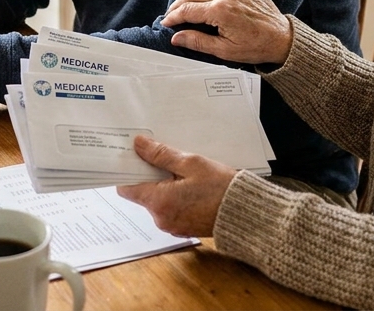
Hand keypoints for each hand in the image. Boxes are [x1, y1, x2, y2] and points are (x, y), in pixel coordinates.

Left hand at [116, 135, 237, 237]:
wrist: (246, 213)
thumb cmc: (221, 188)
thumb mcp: (191, 163)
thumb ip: (161, 154)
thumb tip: (138, 145)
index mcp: (160, 202)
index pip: (126, 188)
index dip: (127, 172)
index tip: (133, 158)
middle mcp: (161, 218)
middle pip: (141, 194)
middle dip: (150, 176)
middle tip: (164, 159)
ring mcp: (172, 226)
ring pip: (156, 201)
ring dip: (163, 186)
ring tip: (182, 172)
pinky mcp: (182, 228)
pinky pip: (169, 209)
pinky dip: (173, 197)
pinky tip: (189, 186)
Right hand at [161, 0, 292, 64]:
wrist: (281, 39)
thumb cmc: (256, 46)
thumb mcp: (224, 50)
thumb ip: (197, 41)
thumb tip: (176, 36)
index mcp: (220, 12)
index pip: (187, 10)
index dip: (173, 16)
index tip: (167, 22)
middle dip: (178, 4)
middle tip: (172, 13)